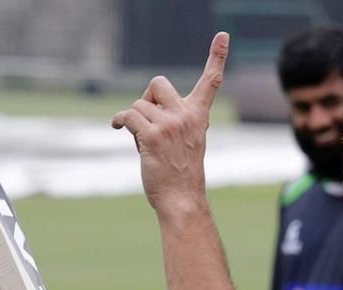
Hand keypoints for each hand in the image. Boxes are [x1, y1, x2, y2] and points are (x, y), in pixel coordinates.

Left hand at [111, 32, 228, 215]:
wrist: (182, 199)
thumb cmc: (181, 173)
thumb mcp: (186, 141)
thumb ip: (172, 119)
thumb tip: (141, 108)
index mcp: (198, 116)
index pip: (211, 81)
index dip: (217, 57)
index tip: (223, 36)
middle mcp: (186, 116)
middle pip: (157, 84)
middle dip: (146, 98)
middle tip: (147, 118)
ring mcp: (169, 125)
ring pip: (138, 105)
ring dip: (134, 121)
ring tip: (143, 142)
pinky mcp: (151, 136)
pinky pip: (128, 116)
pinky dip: (120, 122)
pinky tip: (119, 129)